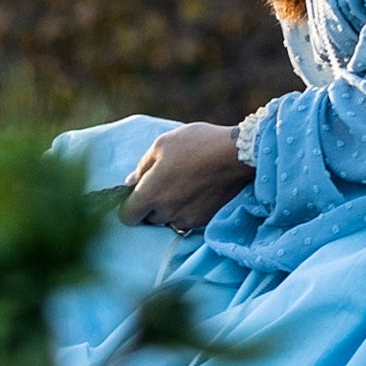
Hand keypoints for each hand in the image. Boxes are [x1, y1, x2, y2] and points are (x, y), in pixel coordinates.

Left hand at [122, 123, 251, 233]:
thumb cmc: (198, 144)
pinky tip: (196, 192)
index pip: (127, 216)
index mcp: (151, 193)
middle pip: (148, 218)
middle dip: (151, 205)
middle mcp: (166, 212)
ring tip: (183, 186)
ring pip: (168, 220)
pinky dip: (187, 210)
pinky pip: (186, 220)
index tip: (137, 195)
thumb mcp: (163, 144)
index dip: (129, 206)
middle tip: (164, 184)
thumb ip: (142, 166)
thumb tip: (130, 183)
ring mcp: (185, 218)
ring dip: (169, 209)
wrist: (238, 156)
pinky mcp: (202, 221)